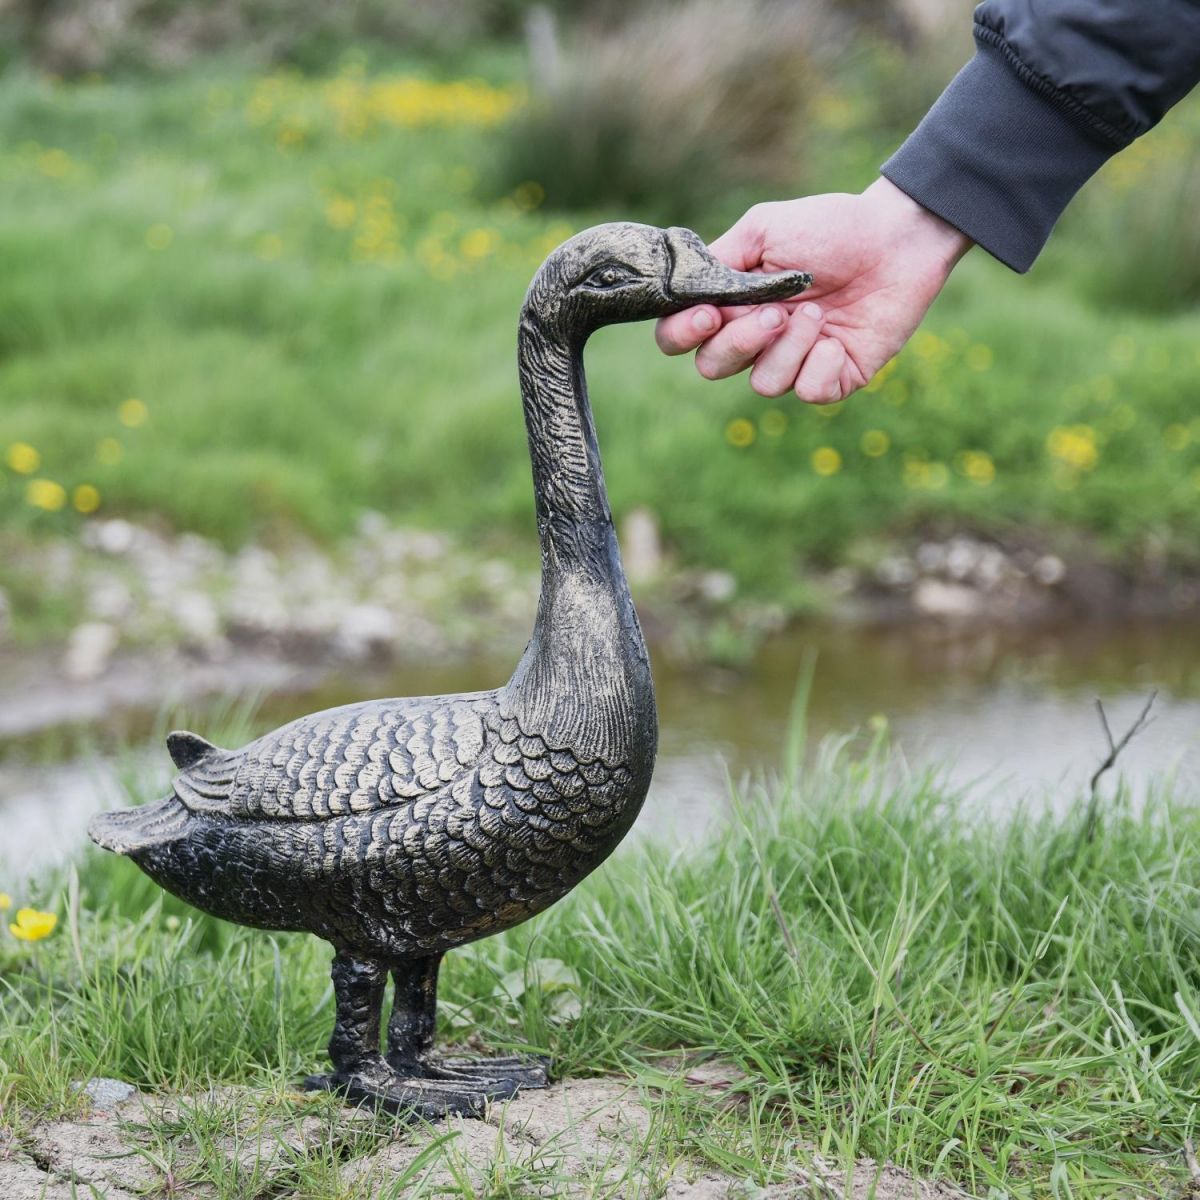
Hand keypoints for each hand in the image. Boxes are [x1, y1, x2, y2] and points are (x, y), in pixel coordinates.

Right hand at [655, 178, 972, 402]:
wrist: (896, 238)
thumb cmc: (831, 228)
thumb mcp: (764, 230)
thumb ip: (719, 260)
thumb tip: (684, 289)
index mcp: (731, 304)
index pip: (680, 338)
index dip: (683, 335)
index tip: (709, 314)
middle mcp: (756, 339)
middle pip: (713, 367)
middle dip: (739, 342)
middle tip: (774, 312)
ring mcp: (794, 360)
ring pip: (762, 383)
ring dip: (788, 348)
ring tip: (817, 312)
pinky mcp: (834, 377)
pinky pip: (808, 392)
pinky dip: (820, 366)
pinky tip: (838, 340)